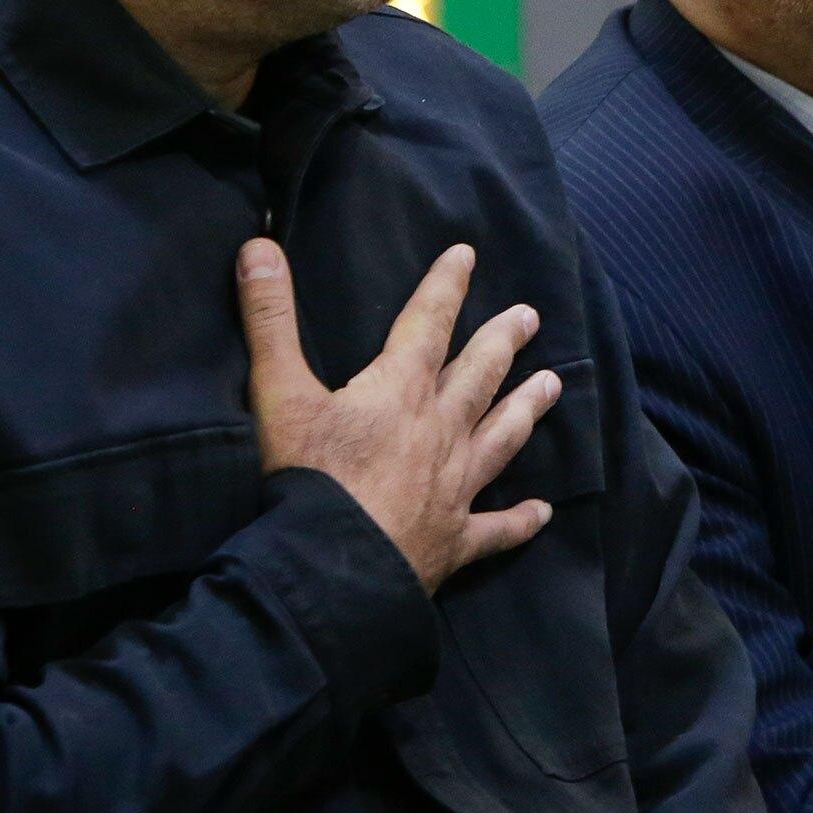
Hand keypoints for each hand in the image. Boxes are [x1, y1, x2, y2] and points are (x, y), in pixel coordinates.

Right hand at [238, 239, 559, 590]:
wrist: (333, 567)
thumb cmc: (307, 478)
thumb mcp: (279, 393)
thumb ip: (269, 319)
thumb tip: (258, 246)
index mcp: (399, 392)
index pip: (427, 324)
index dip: (445, 287)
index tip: (466, 256)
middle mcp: (439, 432)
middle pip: (479, 376)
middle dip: (503, 342)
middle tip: (530, 318)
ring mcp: (453, 486)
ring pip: (501, 438)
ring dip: (527, 410)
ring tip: (554, 385)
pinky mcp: (455, 539)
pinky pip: (496, 528)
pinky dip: (520, 521)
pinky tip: (543, 514)